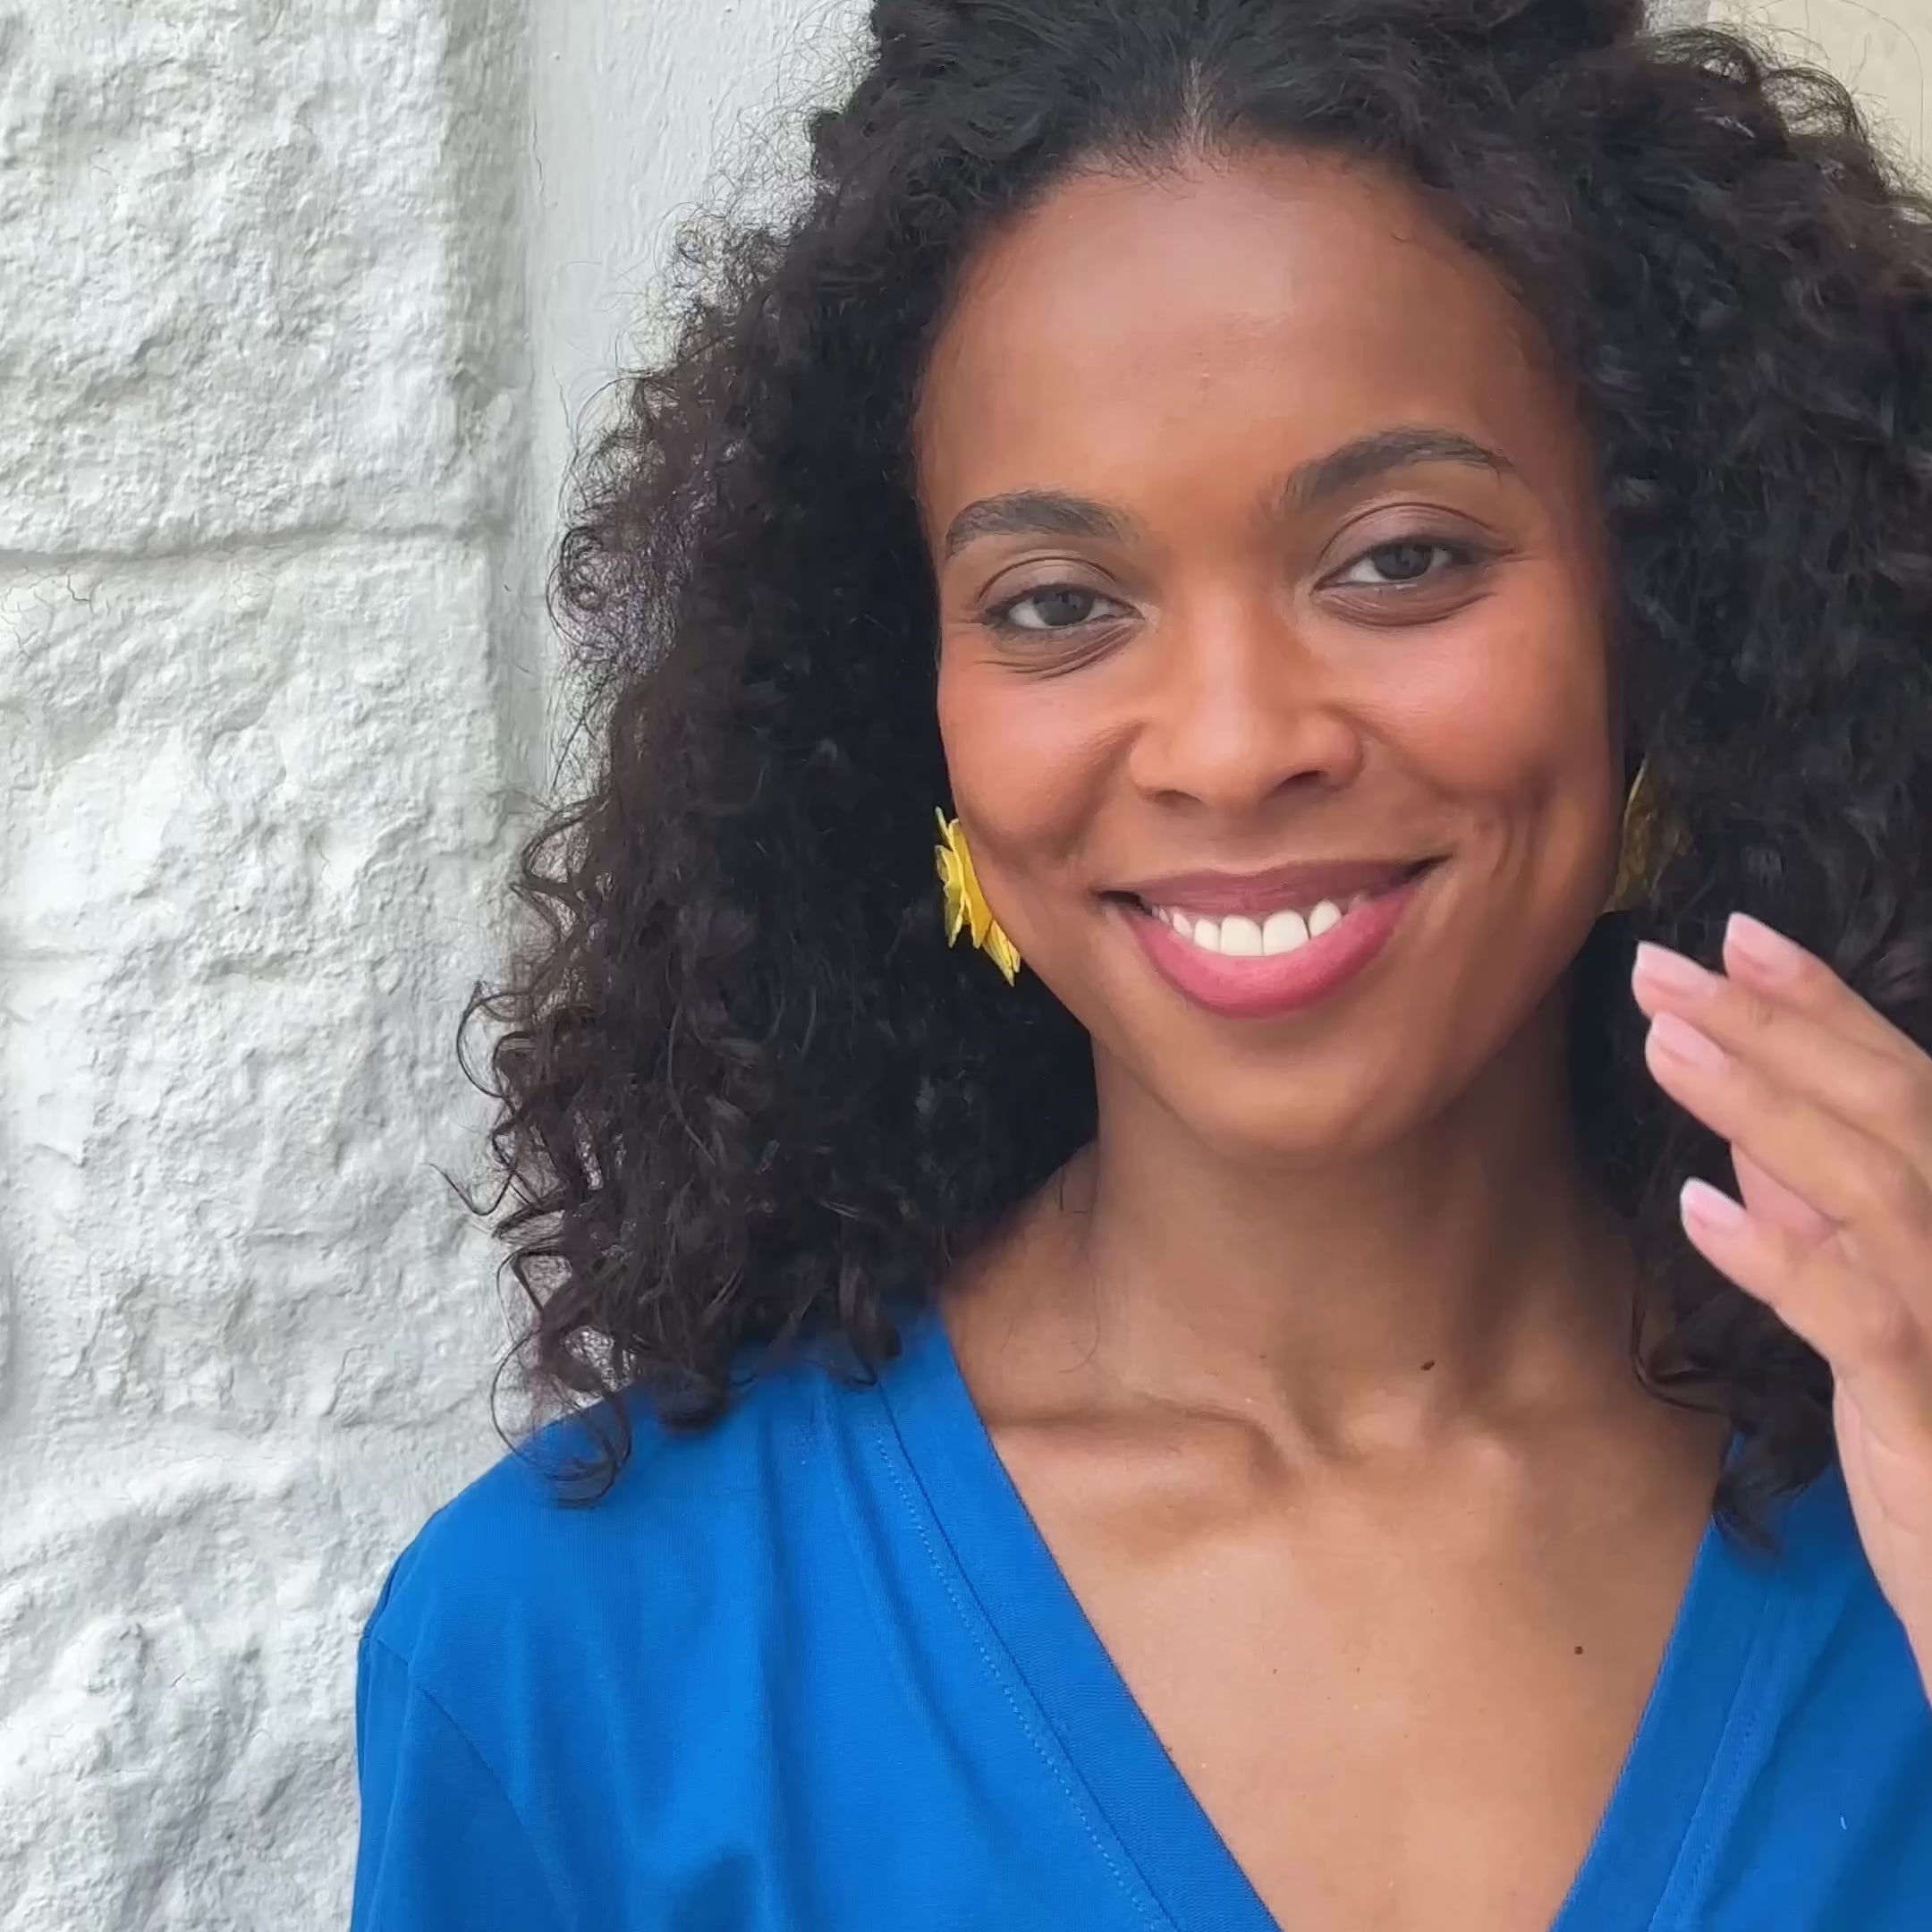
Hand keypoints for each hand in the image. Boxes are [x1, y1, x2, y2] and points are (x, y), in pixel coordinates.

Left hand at [1632, 914, 1931, 1700]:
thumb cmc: (1929, 1442)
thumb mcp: (1869, 1310)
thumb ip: (1819, 1215)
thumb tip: (1750, 1124)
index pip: (1899, 1083)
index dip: (1820, 1002)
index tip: (1737, 934)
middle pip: (1889, 1108)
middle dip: (1774, 1026)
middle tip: (1663, 968)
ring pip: (1876, 1186)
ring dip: (1763, 1105)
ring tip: (1665, 1046)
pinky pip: (1858, 1317)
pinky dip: (1780, 1256)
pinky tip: (1698, 1209)